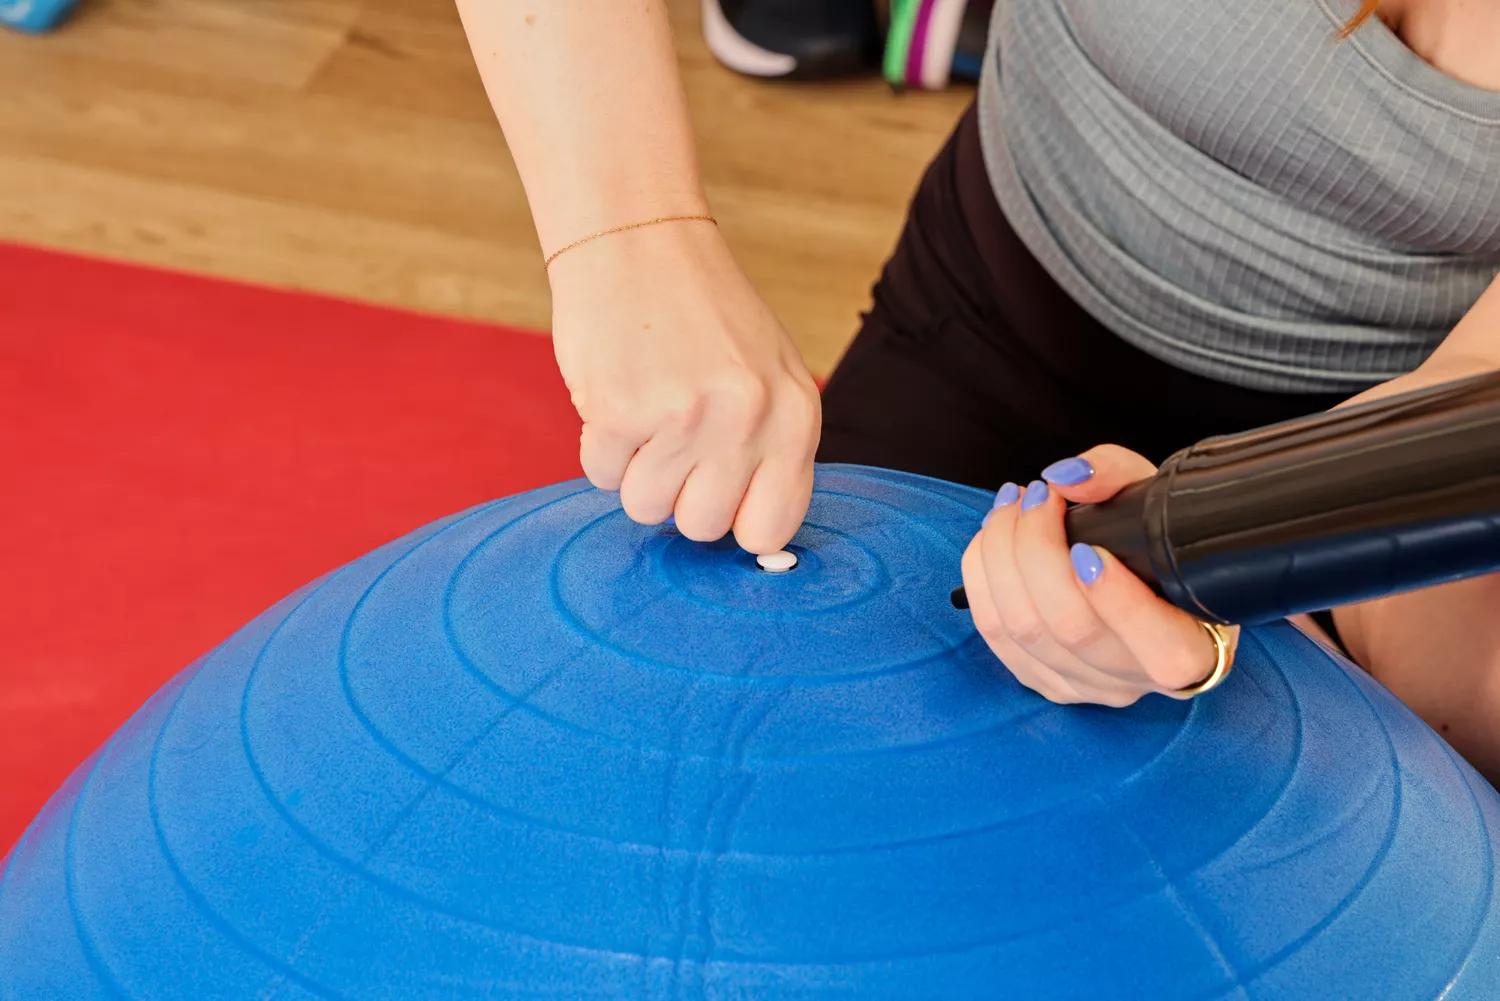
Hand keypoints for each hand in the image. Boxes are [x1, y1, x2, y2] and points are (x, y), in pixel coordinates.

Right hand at [547, 219, 820, 553]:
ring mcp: (685, 418)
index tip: (717, 495)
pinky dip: (600, 443)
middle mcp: (749, 420)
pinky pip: (600, 475)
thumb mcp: (768, 375)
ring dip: (635, 470)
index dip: (736, 521)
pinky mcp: (621, 412)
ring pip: (645, 507)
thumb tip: (756, 538)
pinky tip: (616, 390)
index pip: (771, 529)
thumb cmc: (702, 313)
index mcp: (797, 414)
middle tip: (672, 436)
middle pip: (702, 527)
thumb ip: (772, 451)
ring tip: (646, 407)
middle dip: (679, 494)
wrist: (637, 238)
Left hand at [960, 445, 1238, 705]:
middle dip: (1036, 548)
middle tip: (1037, 495)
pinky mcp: (1041, 678)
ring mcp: (1086, 685)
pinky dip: (982, 574)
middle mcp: (1139, 678)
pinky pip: (993, 631)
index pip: (1162, 651)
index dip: (1119, 601)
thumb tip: (1065, 478)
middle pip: (1071, 628)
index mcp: (1191, 648)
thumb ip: (1119, 478)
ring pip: (1023, 629)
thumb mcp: (1156, 497)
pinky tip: (992, 537)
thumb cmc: (1157, 540)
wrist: (1146, 576)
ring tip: (1011, 505)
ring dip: (1001, 554)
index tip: (1088, 546)